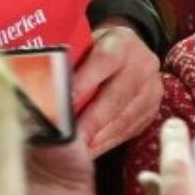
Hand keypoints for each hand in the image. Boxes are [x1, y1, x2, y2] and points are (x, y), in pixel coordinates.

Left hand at [73, 19, 162, 156]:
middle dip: (89, 120)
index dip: (84, 82)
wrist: (129, 53)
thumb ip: (68, 62)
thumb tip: (43, 86)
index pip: (104, 60)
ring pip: (123, 119)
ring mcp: (152, 90)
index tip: (63, 103)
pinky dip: (106, 142)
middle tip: (67, 139)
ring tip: (74, 151)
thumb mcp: (84, 45)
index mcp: (123, 42)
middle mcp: (143, 64)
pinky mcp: (152, 110)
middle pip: (115, 96)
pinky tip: (89, 149)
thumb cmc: (95, 51)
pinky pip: (128, 131)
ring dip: (97, 137)